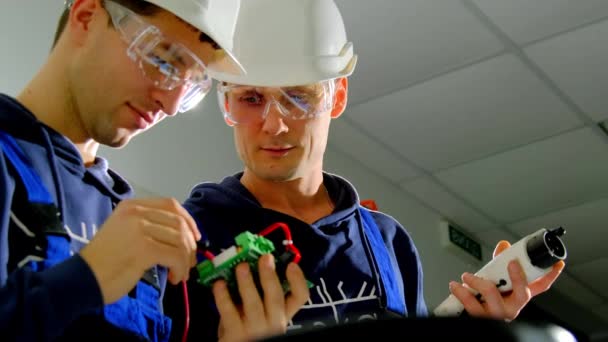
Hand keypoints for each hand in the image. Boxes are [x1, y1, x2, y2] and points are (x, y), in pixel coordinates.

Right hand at [79, 198, 200, 303]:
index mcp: (132, 206)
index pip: (171, 205)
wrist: (82, 278)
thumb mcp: (124, 231)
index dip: (188, 221)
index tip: (195, 238)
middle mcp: (136, 213)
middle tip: (189, 262)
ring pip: (180, 240)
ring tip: (181, 273)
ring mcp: (140, 229)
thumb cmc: (103, 260)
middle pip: (179, 223)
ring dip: (186, 260)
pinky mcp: (143, 248)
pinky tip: (174, 278)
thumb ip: (148, 226)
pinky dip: (180, 268)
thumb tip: (182, 236)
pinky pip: (175, 255)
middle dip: (190, 245)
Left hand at [213, 254, 309, 341]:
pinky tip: (219, 284)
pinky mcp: (235, 334)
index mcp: (282, 313)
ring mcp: (255, 330)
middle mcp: (273, 322)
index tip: (291, 265)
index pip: (299, 297)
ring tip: (241, 266)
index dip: (298, 280)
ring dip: (247, 283)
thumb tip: (251, 263)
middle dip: (270, 276)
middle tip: (265, 258)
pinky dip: (223, 296)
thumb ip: (261, 293)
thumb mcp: (261, 312)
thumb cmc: (249, 327)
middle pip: (276, 299)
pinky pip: (229, 312)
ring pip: (253, 304)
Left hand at [449, 240, 564, 320]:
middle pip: (523, 294)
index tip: (557, 264)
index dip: (551, 276)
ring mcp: (498, 315)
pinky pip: (472, 306)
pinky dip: (462, 293)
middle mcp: (511, 308)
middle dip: (518, 278)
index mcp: (517, 297)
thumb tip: (504, 246)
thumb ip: (499, 263)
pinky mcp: (482, 319)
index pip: (540, 288)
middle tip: (510, 262)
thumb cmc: (481, 300)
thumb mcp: (494, 281)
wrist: (469, 319)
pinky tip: (456, 286)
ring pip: (494, 297)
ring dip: (478, 283)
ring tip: (467, 276)